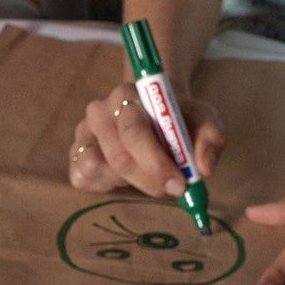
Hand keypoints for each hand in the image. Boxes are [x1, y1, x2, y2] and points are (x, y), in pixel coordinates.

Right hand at [66, 78, 224, 197]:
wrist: (156, 113)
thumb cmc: (178, 119)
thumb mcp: (204, 121)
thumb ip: (210, 140)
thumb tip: (204, 168)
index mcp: (130, 94)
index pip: (135, 130)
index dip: (156, 162)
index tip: (180, 182)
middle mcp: (100, 110)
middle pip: (118, 155)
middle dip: (149, 179)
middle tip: (174, 189)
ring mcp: (84, 132)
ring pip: (100, 169)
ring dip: (130, 181)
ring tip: (149, 173)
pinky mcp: (75, 154)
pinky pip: (83, 179)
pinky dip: (109, 185)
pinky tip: (127, 175)